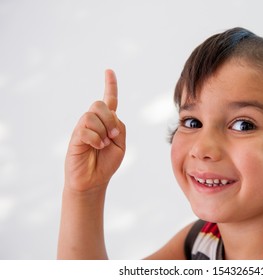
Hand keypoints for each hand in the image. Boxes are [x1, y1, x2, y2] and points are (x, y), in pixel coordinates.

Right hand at [64, 69, 125, 191]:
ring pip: (92, 115)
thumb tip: (108, 117)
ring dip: (102, 131)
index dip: (110, 85)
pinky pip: (85, 129)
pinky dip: (95, 139)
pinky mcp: (75, 137)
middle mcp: (93, 122)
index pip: (109, 99)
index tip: (109, 70)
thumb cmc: (106, 162)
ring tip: (103, 144)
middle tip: (112, 135)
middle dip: (109, 119)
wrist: (94, 180)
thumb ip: (119, 127)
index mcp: (106, 122)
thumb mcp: (120, 144)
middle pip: (100, 104)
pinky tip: (96, 147)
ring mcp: (83, 128)